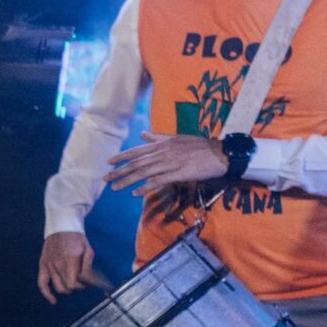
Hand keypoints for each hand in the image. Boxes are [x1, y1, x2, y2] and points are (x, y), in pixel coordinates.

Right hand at [36, 231, 107, 304]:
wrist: (62, 227)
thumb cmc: (77, 238)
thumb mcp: (88, 250)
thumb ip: (88, 267)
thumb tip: (88, 282)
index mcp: (69, 260)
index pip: (74, 284)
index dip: (81, 286)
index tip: (85, 283)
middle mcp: (57, 264)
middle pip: (67, 287)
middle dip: (76, 287)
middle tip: (80, 282)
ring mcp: (49, 265)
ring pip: (58, 287)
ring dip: (66, 288)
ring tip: (71, 284)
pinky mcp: (43, 265)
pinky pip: (42, 283)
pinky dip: (47, 294)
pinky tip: (53, 300)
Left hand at [105, 133, 227, 194]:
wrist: (221, 153)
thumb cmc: (200, 146)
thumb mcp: (177, 138)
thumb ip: (158, 137)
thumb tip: (143, 134)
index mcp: (162, 144)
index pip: (137, 150)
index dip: (121, 157)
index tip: (108, 162)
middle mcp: (163, 152)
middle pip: (137, 163)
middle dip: (119, 171)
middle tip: (105, 179)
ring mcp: (171, 163)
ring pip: (144, 172)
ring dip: (128, 180)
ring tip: (115, 187)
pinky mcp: (179, 173)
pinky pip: (159, 181)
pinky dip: (146, 187)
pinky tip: (135, 193)